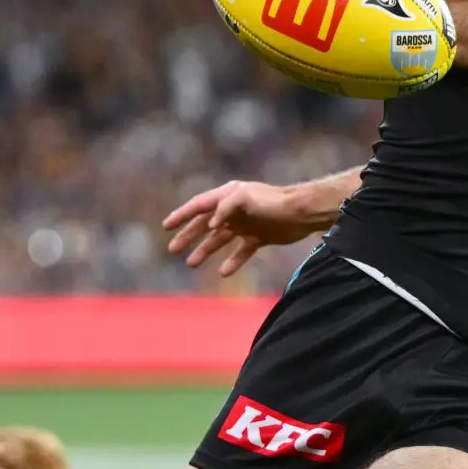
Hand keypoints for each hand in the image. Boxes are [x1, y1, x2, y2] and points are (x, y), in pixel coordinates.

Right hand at [162, 180, 320, 277]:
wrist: (301, 213)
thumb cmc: (273, 202)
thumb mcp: (245, 198)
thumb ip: (224, 208)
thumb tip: (209, 226)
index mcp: (228, 196)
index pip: (199, 206)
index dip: (181, 215)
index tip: (166, 226)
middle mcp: (234, 210)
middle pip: (205, 224)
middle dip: (188, 236)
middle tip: (173, 249)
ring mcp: (246, 224)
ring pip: (219, 239)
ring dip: (205, 250)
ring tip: (191, 263)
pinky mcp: (259, 237)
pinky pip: (241, 252)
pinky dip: (232, 262)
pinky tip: (224, 272)